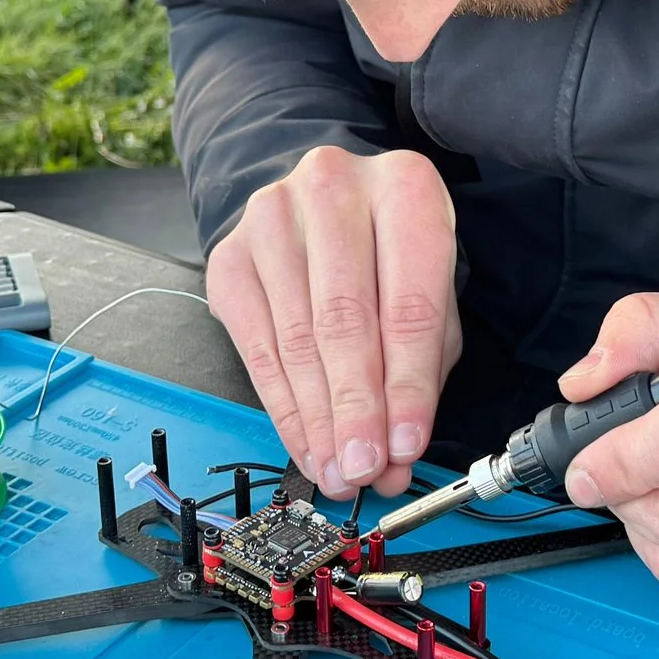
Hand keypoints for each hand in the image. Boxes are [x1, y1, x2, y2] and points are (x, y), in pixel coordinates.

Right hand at [207, 146, 461, 497]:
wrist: (324, 205)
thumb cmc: (389, 256)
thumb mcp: (428, 294)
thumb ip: (420, 369)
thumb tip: (396, 453)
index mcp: (404, 189)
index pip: (409, 304)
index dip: (407, 386)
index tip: (405, 446)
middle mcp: (334, 189)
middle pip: (343, 321)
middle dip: (355, 410)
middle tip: (363, 468)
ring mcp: (272, 216)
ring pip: (295, 340)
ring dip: (317, 419)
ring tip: (337, 469)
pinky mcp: (230, 253)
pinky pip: (255, 346)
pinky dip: (283, 407)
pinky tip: (305, 443)